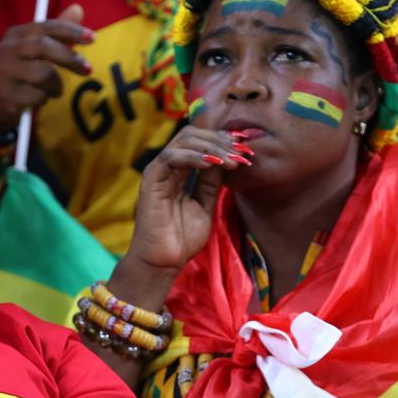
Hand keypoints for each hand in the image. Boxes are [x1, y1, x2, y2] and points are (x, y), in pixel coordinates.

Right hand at [0, 5, 94, 131]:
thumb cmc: (20, 73)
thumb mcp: (35, 51)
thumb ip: (56, 32)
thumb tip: (78, 8)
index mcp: (14, 35)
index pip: (45, 27)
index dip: (70, 30)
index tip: (92, 38)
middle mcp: (6, 51)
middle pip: (43, 47)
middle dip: (69, 58)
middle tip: (87, 69)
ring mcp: (4, 73)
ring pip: (44, 75)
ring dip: (56, 85)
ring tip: (53, 89)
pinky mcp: (6, 96)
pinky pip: (38, 96)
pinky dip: (44, 99)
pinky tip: (36, 99)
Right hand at [125, 126, 245, 275]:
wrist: (164, 262)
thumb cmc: (182, 238)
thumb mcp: (205, 204)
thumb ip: (212, 182)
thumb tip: (227, 158)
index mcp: (179, 171)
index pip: (200, 141)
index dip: (223, 140)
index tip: (245, 147)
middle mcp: (168, 166)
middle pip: (193, 134)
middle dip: (221, 140)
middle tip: (242, 153)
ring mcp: (158, 170)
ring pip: (184, 140)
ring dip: (212, 147)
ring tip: (232, 160)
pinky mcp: (151, 178)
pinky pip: (171, 157)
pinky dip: (193, 156)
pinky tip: (212, 164)